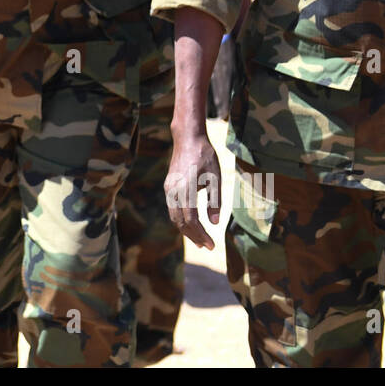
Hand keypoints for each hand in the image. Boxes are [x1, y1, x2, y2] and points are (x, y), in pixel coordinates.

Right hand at [164, 115, 221, 249]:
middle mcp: (173, 191)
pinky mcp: (168, 187)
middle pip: (181, 222)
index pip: (192, 220)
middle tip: (207, 246)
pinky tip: (192, 224)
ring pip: (175, 217)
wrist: (188, 139)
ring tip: (199, 240)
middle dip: (194, 236)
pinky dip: (181, 220)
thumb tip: (214, 223)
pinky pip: (173, 209)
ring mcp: (169, 189)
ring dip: (186, 230)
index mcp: (186, 189)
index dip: (201, 235)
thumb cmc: (205, 156)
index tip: (212, 245)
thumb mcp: (215, 178)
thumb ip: (215, 201)